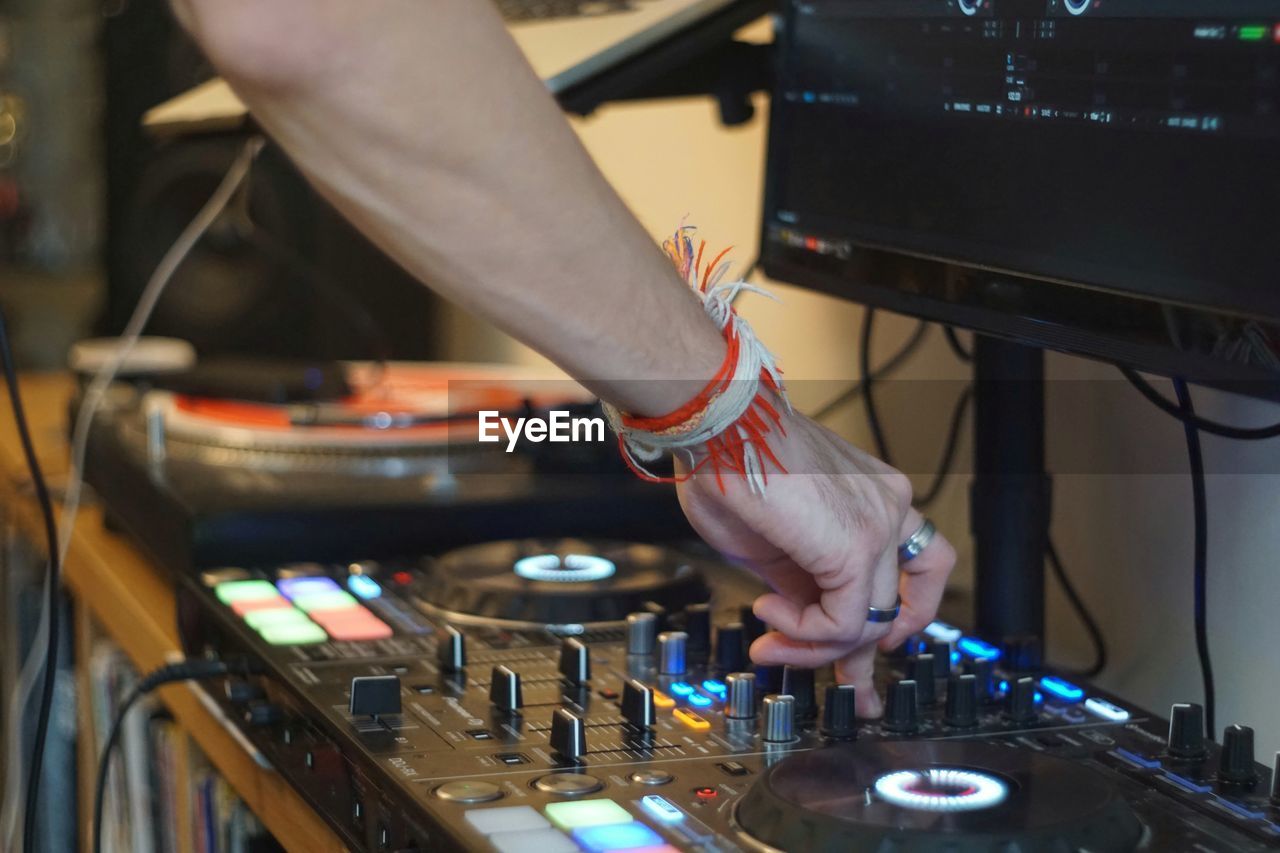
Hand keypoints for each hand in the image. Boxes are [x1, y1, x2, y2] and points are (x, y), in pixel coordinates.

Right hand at [675, 408, 955, 717]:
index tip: (866, 651)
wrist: (715, 427)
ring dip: (814, 646)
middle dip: (869, 653)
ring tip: (768, 636)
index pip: (913, 571)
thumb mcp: (773, 544)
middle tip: (854, 688)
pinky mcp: (858, 546)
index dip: (898, 618)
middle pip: (906, 601)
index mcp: (872, 499)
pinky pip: (845, 622)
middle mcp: (889, 506)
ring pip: (871, 622)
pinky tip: (768, 611)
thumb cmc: (727, 466)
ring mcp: (881, 523)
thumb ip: (803, 584)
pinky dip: (804, 632)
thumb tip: (807, 628)